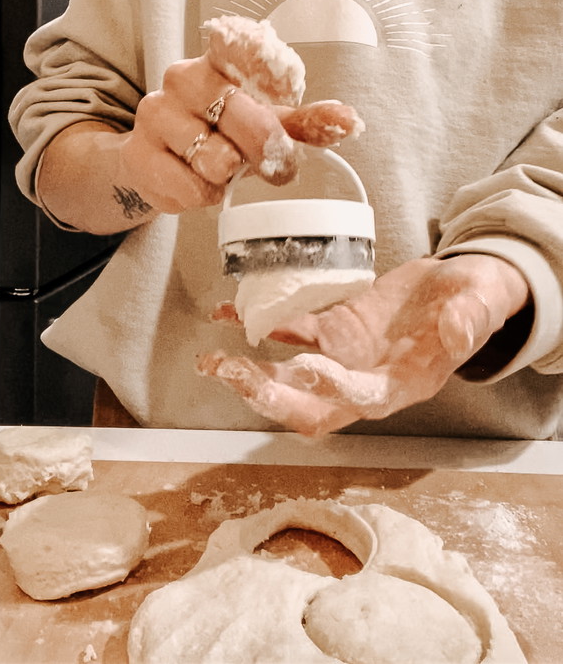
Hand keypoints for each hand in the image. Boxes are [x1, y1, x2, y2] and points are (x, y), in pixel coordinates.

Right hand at [37, 16, 361, 232]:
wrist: (157, 162)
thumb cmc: (218, 137)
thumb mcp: (263, 124)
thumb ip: (304, 123)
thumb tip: (350, 122)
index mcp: (215, 61)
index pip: (240, 46)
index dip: (268, 70)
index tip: (287, 93)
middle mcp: (181, 79)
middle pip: (241, 118)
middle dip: (266, 151)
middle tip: (276, 167)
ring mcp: (155, 116)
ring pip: (214, 160)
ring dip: (228, 177)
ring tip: (222, 171)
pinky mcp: (139, 157)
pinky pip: (189, 189)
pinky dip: (203, 197)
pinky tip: (198, 185)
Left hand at [198, 255, 529, 436]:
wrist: (454, 287)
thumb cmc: (472, 300)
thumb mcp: (481, 304)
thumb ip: (470, 319)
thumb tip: (457, 329)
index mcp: (404, 384)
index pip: (365, 397)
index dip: (335, 388)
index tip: (306, 366)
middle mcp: (365, 379)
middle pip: (312, 405)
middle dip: (271, 396)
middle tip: (233, 375)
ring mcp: (343, 356)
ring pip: (290, 374)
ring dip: (251, 372)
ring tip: (212, 361)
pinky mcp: (331, 328)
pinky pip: (289, 331)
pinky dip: (259, 324)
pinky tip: (227, 312)